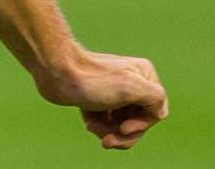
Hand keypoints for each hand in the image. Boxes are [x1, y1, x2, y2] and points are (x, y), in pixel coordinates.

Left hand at [37, 50, 167, 149]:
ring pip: (121, 124)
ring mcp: (114, 91)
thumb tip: (158, 113)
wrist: (55, 72)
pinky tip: (87, 122)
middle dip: (123, 135)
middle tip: (107, 141)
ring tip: (92, 128)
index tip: (123, 128)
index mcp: (144, 75)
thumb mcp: (131, 87)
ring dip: (108, 132)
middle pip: (138, 121)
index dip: (140, 126)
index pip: (156, 113)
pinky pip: (106, 122)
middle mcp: (132, 82)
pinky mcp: (97, 99)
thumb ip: (155, 98)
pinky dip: (98, 126)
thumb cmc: (92, 80)